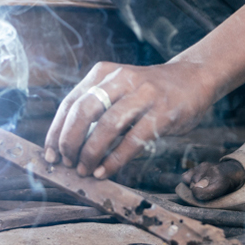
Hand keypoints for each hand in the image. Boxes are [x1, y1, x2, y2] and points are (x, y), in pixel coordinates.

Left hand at [43, 61, 217, 178]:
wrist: (194, 78)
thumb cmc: (150, 90)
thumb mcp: (120, 88)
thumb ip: (97, 107)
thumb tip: (69, 144)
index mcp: (103, 73)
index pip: (71, 102)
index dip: (57, 131)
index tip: (50, 153)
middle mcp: (121, 79)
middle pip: (84, 111)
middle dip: (69, 141)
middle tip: (67, 163)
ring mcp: (144, 94)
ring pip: (107, 126)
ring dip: (91, 152)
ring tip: (85, 170)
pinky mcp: (163, 112)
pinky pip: (133, 140)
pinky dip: (115, 159)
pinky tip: (105, 171)